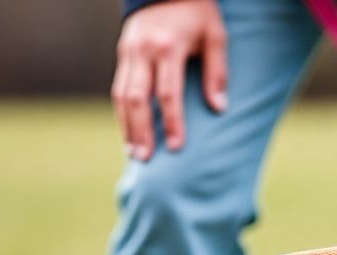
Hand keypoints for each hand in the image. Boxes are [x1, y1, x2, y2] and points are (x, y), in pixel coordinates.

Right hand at [113, 0, 227, 160]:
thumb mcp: (215, 36)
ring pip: (121, 95)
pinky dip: (122, 113)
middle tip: (145, 159)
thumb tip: (219, 108)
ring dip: (126, 126)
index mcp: (168, 47)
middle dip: (141, 131)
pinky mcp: (122, 53)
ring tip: (133, 153)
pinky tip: (129, 132)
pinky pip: (118, 88)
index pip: (168, 93)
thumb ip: (217, 72)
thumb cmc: (197, 12)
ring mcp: (129, 52)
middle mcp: (143, 51)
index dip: (172, 122)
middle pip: (136, 98)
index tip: (177, 147)